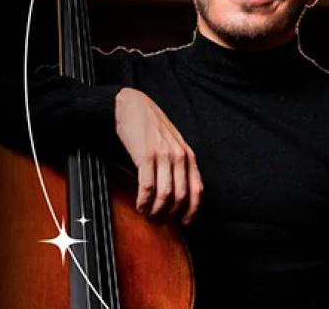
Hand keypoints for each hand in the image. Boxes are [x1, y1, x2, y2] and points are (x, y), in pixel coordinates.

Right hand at [114, 87, 202, 224]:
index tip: (184, 222)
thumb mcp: (172, 144)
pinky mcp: (145, 155)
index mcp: (188, 156)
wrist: (131, 106)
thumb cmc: (150, 127)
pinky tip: (140, 206)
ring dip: (156, 210)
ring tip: (148, 216)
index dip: (192, 210)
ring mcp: (163, 156)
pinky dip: (144, 201)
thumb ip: (178, 164)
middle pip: (181, 196)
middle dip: (170, 214)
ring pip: (165, 194)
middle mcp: (179, 156)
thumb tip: (178, 192)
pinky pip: (147, 186)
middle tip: (160, 222)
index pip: (197, 189)